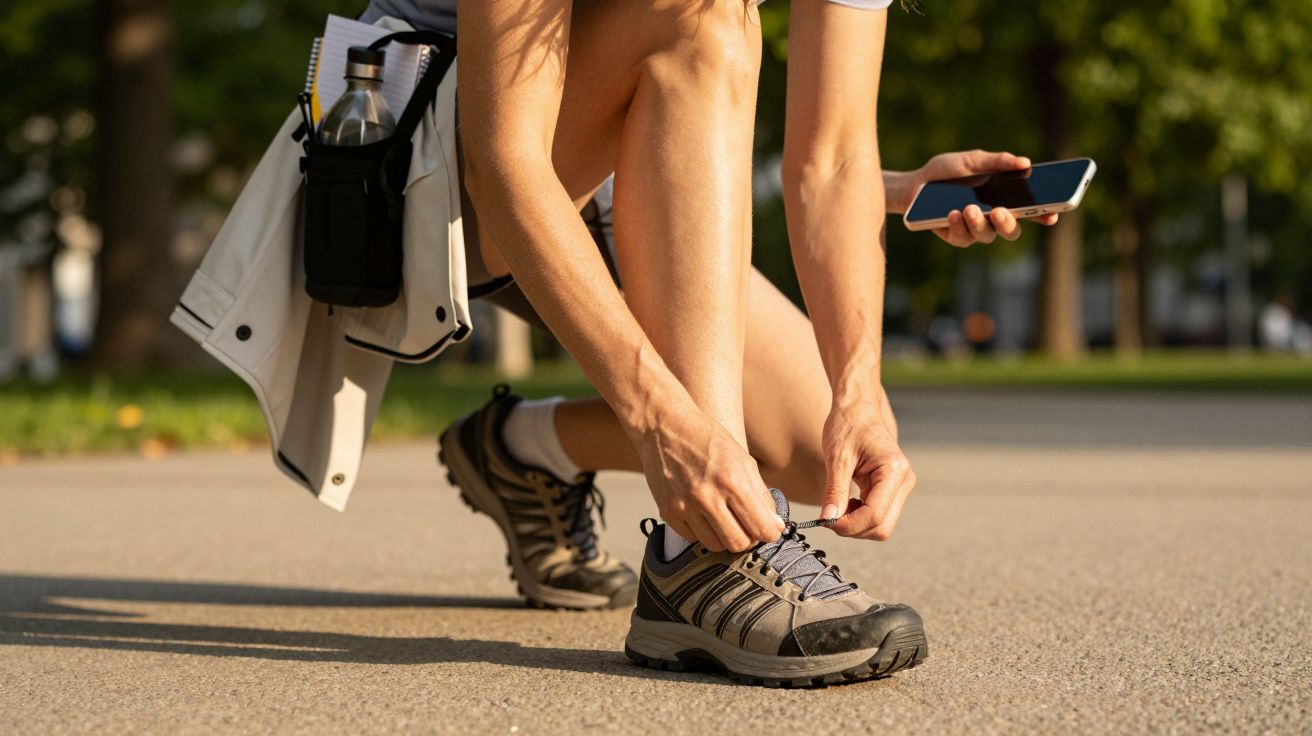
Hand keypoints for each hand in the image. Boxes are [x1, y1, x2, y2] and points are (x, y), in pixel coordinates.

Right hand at [633, 403, 784, 551]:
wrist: (663, 426)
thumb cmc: (706, 438)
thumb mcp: (742, 458)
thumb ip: (761, 494)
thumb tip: (775, 525)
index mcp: (732, 481)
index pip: (761, 528)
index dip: (770, 532)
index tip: (768, 528)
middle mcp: (707, 497)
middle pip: (739, 544)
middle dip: (748, 538)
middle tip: (746, 524)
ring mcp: (684, 506)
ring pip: (715, 545)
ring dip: (724, 536)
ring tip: (724, 517)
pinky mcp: (667, 512)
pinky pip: (692, 538)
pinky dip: (702, 531)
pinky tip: (703, 513)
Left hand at [820, 385, 915, 540]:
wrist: (858, 407)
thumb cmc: (848, 425)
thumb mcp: (837, 458)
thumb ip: (834, 491)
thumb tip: (827, 519)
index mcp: (894, 471)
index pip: (875, 516)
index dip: (848, 525)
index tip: (825, 521)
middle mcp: (904, 480)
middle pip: (882, 527)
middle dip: (853, 528)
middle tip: (828, 516)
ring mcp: (901, 486)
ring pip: (882, 525)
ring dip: (857, 524)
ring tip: (838, 505)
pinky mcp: (894, 489)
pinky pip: (880, 515)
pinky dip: (861, 517)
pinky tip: (847, 503)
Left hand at [903, 150, 1059, 247]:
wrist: (915, 183)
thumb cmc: (947, 171)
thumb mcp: (972, 160)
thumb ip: (997, 162)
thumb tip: (1024, 162)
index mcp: (1005, 199)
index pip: (1032, 210)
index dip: (1045, 215)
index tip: (1053, 214)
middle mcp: (994, 218)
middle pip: (1012, 231)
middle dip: (1009, 223)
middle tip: (1001, 211)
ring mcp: (975, 229)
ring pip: (987, 236)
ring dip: (980, 223)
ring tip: (969, 208)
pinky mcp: (956, 236)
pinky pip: (962, 237)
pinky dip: (958, 225)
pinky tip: (953, 213)